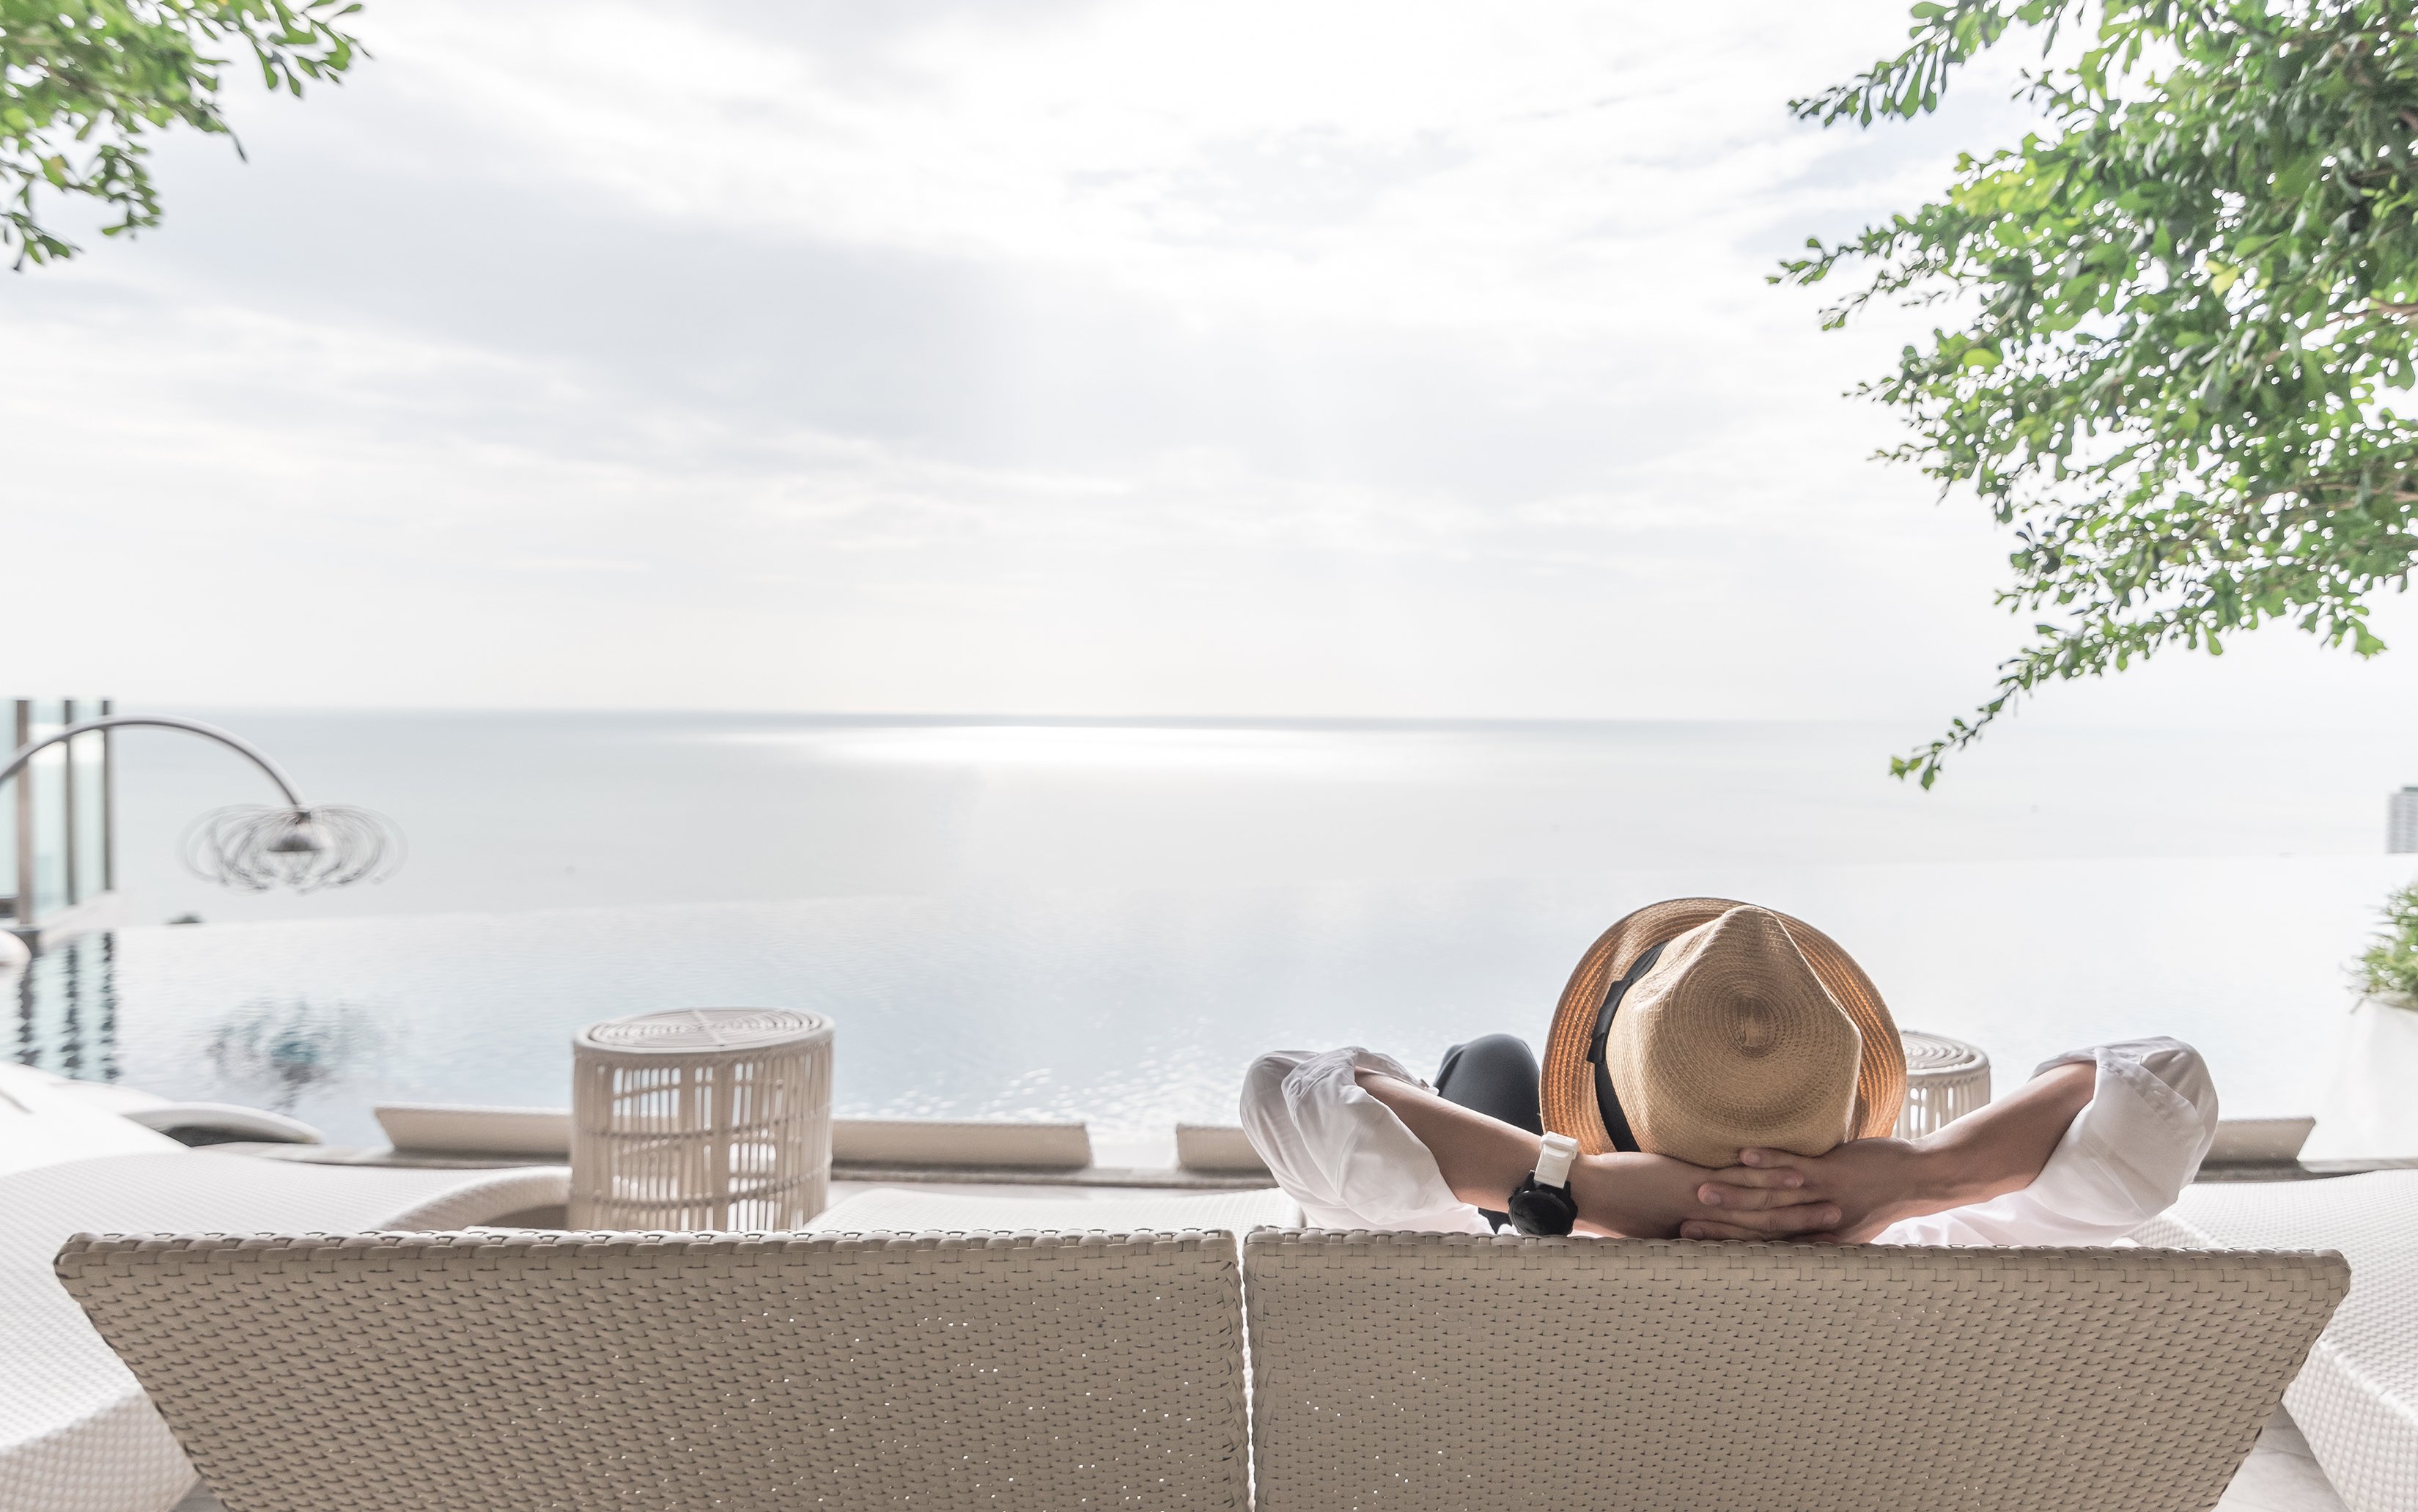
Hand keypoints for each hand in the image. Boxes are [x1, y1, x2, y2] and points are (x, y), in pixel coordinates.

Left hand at [1572, 1151, 1840, 1239]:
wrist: (1587, 1193)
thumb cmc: (1615, 1212)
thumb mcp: (1655, 1232)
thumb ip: (1681, 1235)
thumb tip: (1692, 1237)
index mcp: (1702, 1241)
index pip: (1753, 1248)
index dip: (1788, 1251)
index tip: (1821, 1253)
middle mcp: (1709, 1227)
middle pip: (1767, 1233)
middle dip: (1806, 1233)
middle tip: (1845, 1233)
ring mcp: (1705, 1205)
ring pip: (1761, 1209)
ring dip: (1800, 1209)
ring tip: (1834, 1207)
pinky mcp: (1695, 1183)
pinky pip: (1740, 1181)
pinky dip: (1770, 1178)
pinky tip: (1797, 1175)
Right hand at [1684, 1138, 1928, 1242]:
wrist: (1920, 1179)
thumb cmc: (1880, 1199)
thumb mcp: (1847, 1227)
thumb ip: (1815, 1231)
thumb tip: (1786, 1235)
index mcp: (1818, 1242)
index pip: (1766, 1249)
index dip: (1730, 1250)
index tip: (1697, 1250)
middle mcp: (1817, 1225)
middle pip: (1760, 1228)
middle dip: (1720, 1228)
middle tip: (1682, 1226)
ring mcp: (1824, 1197)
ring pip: (1771, 1198)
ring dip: (1734, 1193)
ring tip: (1700, 1190)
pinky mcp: (1833, 1171)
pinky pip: (1795, 1165)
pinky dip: (1769, 1159)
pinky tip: (1743, 1152)